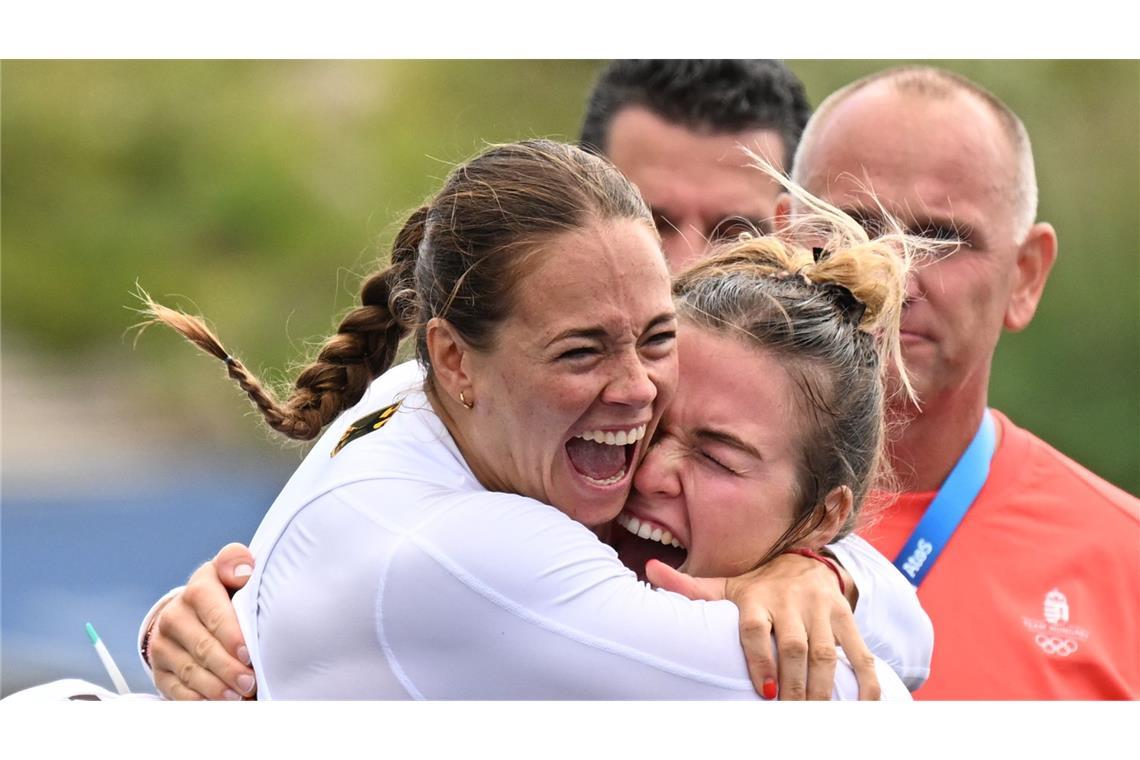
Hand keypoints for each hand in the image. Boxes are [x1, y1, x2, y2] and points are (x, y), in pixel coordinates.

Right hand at [147, 543, 256, 699]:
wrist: (193, 613)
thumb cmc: (226, 593)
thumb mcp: (232, 571)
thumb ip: (237, 562)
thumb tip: (243, 572)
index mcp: (199, 587)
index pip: (212, 610)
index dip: (230, 633)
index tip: (247, 653)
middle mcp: (175, 614)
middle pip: (203, 646)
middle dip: (228, 668)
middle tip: (250, 683)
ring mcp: (163, 643)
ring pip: (191, 670)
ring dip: (216, 687)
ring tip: (239, 697)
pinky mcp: (159, 668)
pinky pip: (177, 689)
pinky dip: (199, 699)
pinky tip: (218, 704)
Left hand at [646, 553, 879, 700]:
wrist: (801, 559)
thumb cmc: (756, 586)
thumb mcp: (723, 585)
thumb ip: (689, 588)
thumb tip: (648, 570)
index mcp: (757, 597)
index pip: (756, 631)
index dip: (760, 662)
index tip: (764, 694)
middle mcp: (790, 601)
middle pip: (794, 648)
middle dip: (794, 686)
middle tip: (791, 717)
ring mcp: (821, 608)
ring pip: (826, 654)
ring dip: (824, 690)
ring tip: (817, 718)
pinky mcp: (846, 616)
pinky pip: (860, 653)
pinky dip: (864, 683)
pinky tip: (862, 707)